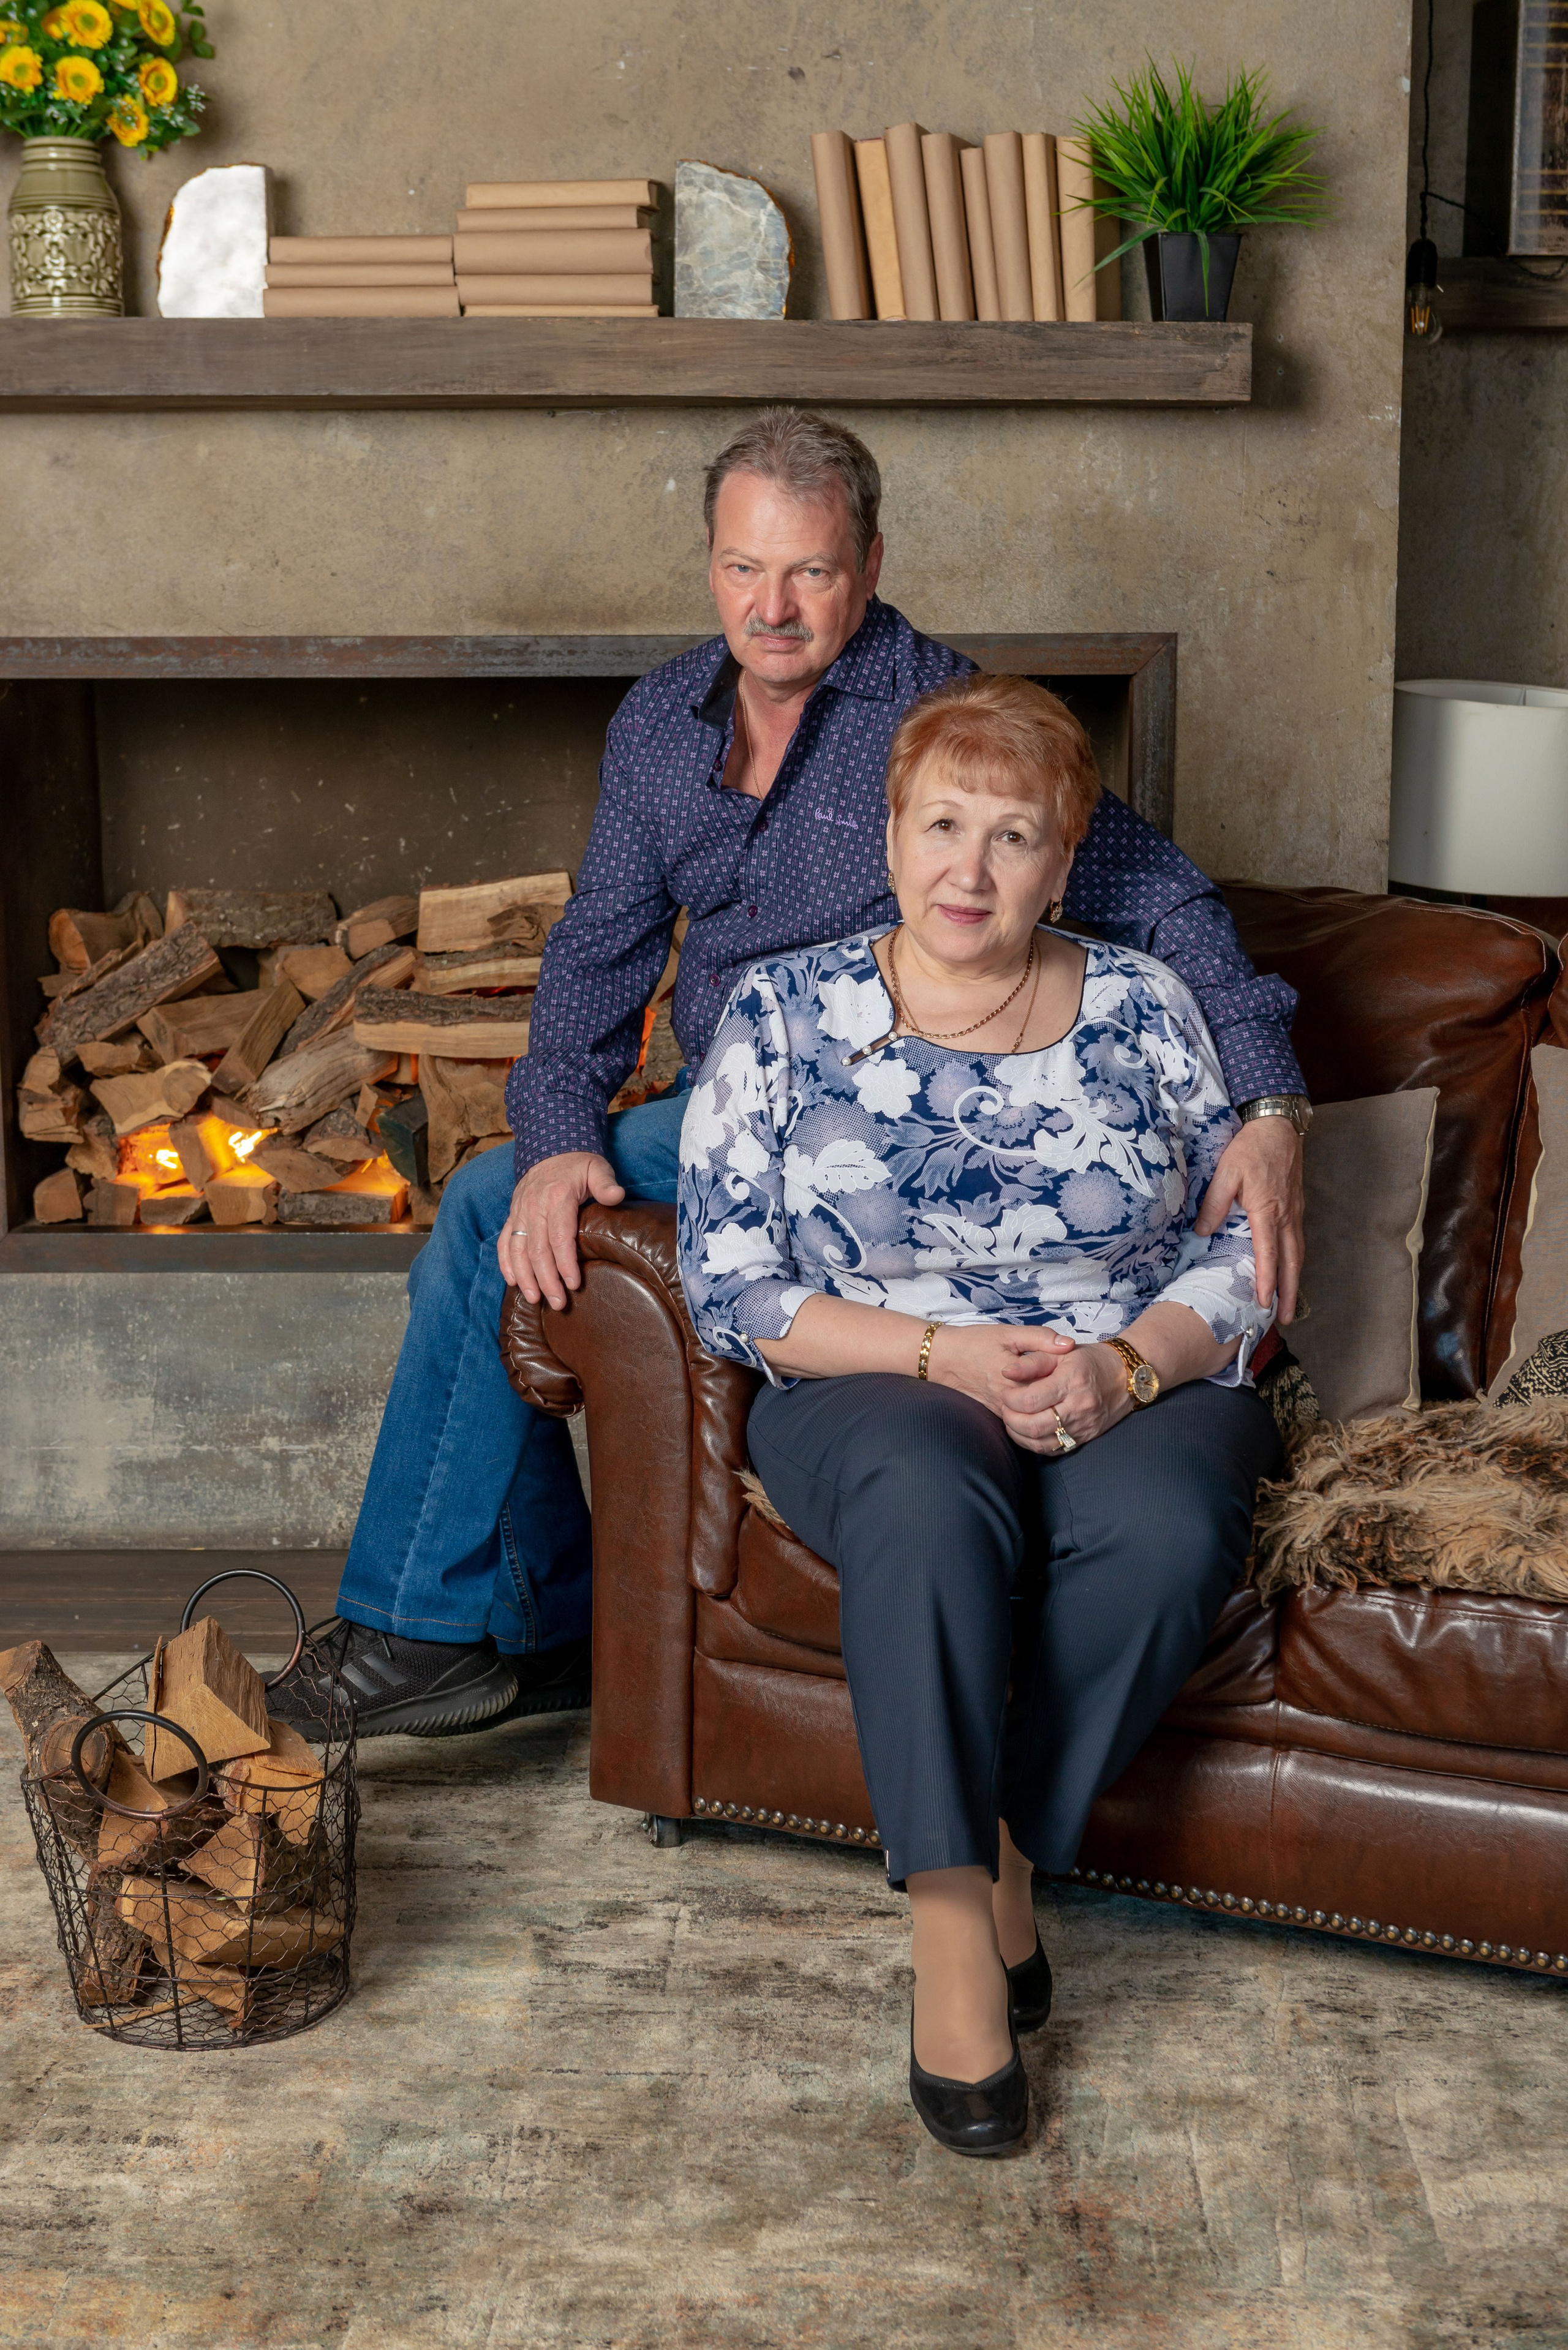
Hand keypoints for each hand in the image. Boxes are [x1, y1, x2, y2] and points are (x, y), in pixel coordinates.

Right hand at [497, 1150, 625, 1310]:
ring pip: (517, 1250)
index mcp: (557, 1197)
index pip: (560, 1237)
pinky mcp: (512, 1216)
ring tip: (534, 1299)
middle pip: (538, 1250)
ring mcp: (519, 1212)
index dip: (565, 1263)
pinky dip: (506, 1263)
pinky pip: (504, 1242)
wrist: (550, 1147)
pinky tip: (512, 1281)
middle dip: (546, 1280)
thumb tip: (618, 1196)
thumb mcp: (597, 1167)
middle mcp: (534, 1206)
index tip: (573, 1284)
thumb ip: (606, 1183)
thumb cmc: (578, 1164)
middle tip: (557, 1303)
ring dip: (524, 1277)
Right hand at [925, 1322, 1076, 1427]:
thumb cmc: (975, 1342)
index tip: (1080, 1377)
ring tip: (1065, 1404)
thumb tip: (1069, 1344)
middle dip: (1063, 1407)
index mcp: (1016, 1379)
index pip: (1051, 1391)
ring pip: (1034, 1422)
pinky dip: (1035, 1419)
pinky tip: (1046, 1410)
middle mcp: (1009, 1401)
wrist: (942, 1359)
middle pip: (1046, 1412)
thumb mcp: (1009, 1333)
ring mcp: (1001, 1411)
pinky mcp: (995, 1415)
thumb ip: (1040, 1338)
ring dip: (1051, 1416)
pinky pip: (1020, 1425)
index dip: (1068, 1386)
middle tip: (1077, 1396)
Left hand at [994, 1342, 1132, 1454]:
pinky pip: (1054, 1450)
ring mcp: (1083, 1426)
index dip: (1010, 1399)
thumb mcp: (1062, 1353)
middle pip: (1033, 1426)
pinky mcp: (1085, 1438)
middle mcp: (1078, 1407)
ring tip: (1013, 1420)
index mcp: (1071, 1382)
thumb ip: (1032, 1362)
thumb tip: (1006, 1372)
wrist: (1126, 1377)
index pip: (1030, 1400)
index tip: (1006, 1392)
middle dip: (1011, 1419)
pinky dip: (1034, 1444)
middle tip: (1005, 1408)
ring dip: (1019, 1434)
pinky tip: (1027, 1432)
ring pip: (1041, 1443)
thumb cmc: (1091, 1361)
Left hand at [1194, 1115, 1304, 1323]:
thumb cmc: (1250, 1148)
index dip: (1265, 1280)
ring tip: (1289, 1304)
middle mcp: (1286, 1216)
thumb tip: (1203, 1234)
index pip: (1267, 1253)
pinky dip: (1295, 1262)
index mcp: (1267, 1210)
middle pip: (1291, 1262)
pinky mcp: (1297, 1207)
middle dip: (1290, 1293)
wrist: (1278, 1125)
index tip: (1263, 1303)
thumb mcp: (1226, 1172)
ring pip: (1298, 1253)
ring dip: (1295, 1280)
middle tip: (1287, 1319)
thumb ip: (1214, 1204)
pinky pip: (1298, 1241)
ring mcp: (1295, 1212)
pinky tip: (1289, 1271)